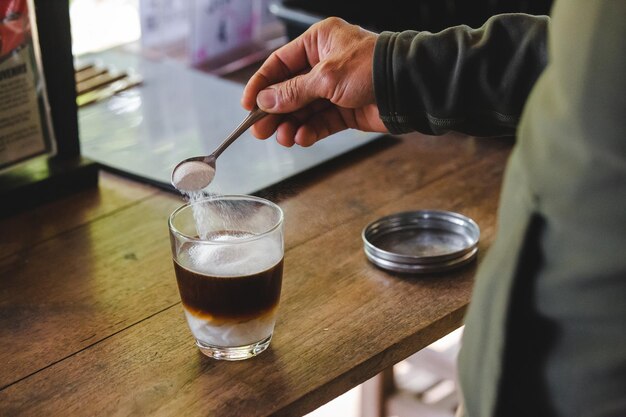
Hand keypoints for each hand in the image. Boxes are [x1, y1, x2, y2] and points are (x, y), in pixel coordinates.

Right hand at [241, 17, 387, 146]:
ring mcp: (335, 89)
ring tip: (283, 138)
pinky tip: (302, 138)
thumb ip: (293, 91)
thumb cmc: (372, 68)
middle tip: (260, 130)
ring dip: (291, 125)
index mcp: (318, 42)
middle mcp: (324, 64)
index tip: (247, 105)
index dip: (261, 84)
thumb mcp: (326, 77)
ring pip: (304, 110)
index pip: (280, 63)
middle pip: (289, 90)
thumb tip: (264, 100)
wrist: (409, 88)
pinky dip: (310, 131)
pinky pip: (321, 122)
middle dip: (275, 112)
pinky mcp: (345, 110)